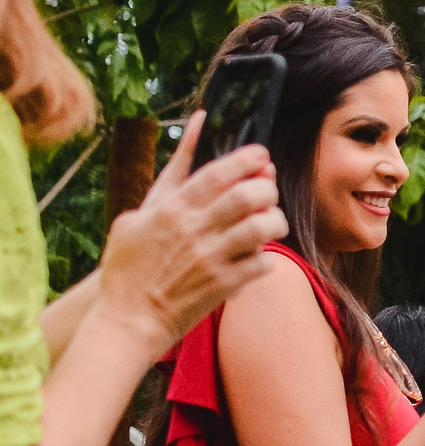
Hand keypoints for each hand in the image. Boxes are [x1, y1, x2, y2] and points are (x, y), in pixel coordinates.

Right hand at [93, 112, 285, 348]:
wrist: (127, 320)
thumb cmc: (128, 266)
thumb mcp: (135, 217)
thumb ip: (170, 176)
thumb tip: (199, 125)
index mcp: (171, 211)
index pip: (218, 174)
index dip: (246, 159)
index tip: (262, 156)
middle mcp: (194, 232)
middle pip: (249, 196)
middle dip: (268, 188)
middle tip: (268, 191)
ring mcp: (212, 259)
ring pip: (263, 228)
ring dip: (275, 221)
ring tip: (270, 222)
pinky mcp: (225, 285)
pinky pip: (263, 262)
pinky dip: (265, 257)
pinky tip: (256, 256)